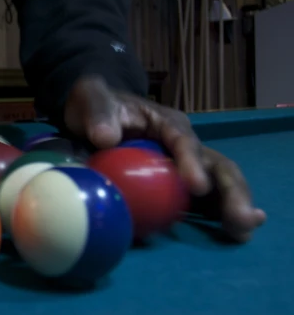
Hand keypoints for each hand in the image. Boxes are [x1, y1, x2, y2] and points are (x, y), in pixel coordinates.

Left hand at [63, 76, 265, 241]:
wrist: (91, 116)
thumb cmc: (95, 104)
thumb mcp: (91, 100)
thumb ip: (99, 115)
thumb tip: (105, 138)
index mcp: (167, 123)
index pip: (185, 142)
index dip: (192, 162)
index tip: (196, 186)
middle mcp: (183, 145)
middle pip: (216, 166)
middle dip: (233, 191)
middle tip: (243, 219)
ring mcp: (183, 166)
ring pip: (217, 186)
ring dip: (233, 207)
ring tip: (243, 231)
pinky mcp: (175, 186)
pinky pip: (200, 202)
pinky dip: (216, 216)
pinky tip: (232, 234)